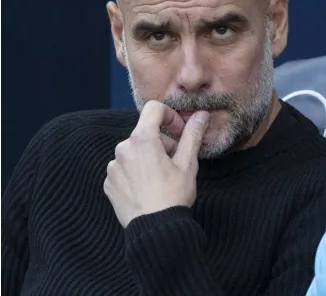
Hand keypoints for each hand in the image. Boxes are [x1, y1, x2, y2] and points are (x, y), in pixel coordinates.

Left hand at [104, 101, 209, 227]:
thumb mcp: (188, 163)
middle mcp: (122, 149)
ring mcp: (112, 167)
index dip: (171, 116)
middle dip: (163, 142)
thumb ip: (192, 134)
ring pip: (134, 152)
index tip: (181, 133)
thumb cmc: (173, 195)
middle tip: (177, 161)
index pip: (154, 110)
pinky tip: (148, 188)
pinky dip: (136, 172)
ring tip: (162, 178)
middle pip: (145, 133)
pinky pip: (124, 169)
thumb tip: (201, 114)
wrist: (155, 230)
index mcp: (142, 139)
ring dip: (149, 157)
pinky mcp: (109, 183)